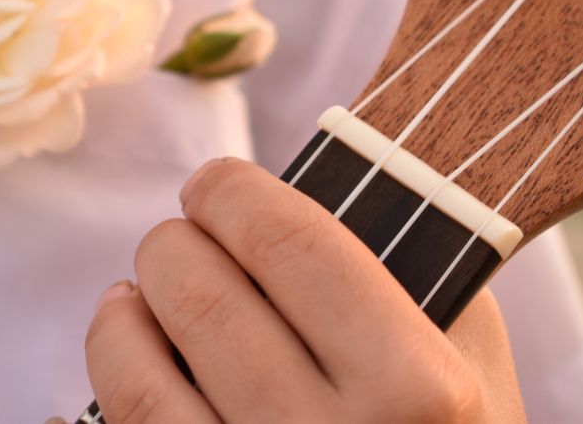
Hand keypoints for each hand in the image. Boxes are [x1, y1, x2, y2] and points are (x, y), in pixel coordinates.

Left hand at [85, 158, 525, 422]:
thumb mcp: (471, 366)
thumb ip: (410, 276)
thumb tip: (299, 194)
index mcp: (416, 389)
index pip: (290, 243)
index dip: (234, 193)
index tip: (215, 182)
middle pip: (203, 295)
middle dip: (174, 242)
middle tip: (184, 235)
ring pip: (141, 366)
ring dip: (129, 303)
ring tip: (142, 288)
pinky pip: (125, 421)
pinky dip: (111, 360)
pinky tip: (126, 335)